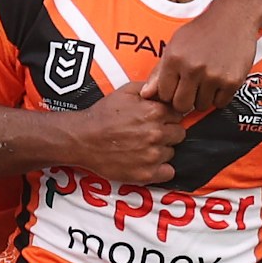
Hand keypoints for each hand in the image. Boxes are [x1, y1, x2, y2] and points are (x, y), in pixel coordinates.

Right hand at [69, 81, 185, 182]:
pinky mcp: (146, 174)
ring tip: (143, 147)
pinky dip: (161, 169)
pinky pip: (168, 172)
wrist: (82, 139)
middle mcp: (156, 134)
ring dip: (162, 150)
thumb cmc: (102, 115)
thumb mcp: (126, 91)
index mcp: (154, 112)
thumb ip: (150, 88)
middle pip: (179, 134)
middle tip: (151, 133)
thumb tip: (165, 90)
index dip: (169, 116)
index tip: (161, 119)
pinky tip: (148, 162)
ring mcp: (152, 155)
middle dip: (168, 132)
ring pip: (172, 152)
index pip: (179, 114)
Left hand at [142, 6, 257, 113]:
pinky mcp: (232, 81)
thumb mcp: (175, 45)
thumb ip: (159, 72)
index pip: (164, 95)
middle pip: (181, 105)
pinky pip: (220, 103)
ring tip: (207, 80)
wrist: (232, 18)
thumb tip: (146, 94)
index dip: (170, 93)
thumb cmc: (202, 31)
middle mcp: (192, 68)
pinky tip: (219, 81)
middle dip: (185, 100)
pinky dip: (219, 96)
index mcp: (174, 58)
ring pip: (201, 106)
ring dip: (203, 98)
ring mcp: (213, 76)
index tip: (177, 86)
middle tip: (191, 88)